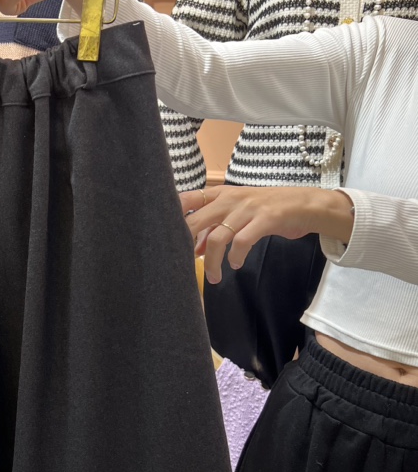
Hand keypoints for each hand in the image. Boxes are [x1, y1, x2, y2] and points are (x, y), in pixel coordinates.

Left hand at [180, 185, 354, 283]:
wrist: (306, 204)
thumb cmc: (267, 210)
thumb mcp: (238, 214)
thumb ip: (215, 229)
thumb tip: (195, 249)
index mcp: (220, 194)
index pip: (187, 199)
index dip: (172, 216)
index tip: (164, 237)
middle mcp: (230, 198)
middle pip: (196, 220)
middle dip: (185, 245)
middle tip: (181, 266)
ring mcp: (247, 208)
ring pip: (217, 237)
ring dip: (213, 262)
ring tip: (214, 277)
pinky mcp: (265, 219)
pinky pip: (242, 241)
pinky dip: (235, 257)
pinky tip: (236, 264)